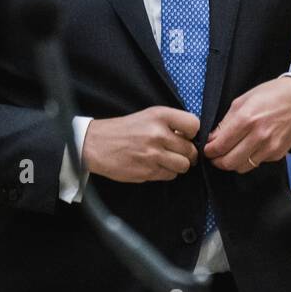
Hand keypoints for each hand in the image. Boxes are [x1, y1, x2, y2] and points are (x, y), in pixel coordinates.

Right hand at [82, 107, 199, 182]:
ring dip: (178, 165)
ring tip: (167, 159)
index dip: (194, 133)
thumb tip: (193, 137)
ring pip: (184, 166)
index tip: (186, 136)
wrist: (96, 144)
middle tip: (177, 152)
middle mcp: (158, 134)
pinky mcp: (148, 171)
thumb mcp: (148, 116)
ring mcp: (153, 154)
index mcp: (160, 116)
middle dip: (187, 153)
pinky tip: (155, 165)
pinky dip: (166, 173)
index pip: (194, 125)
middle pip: (191, 150)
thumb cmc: (124, 130)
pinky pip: (170, 175)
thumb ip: (171, 123)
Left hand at [204, 76, 290, 172]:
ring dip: (232, 162)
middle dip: (217, 161)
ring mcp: (270, 147)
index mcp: (246, 119)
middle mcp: (258, 136)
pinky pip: (256, 163)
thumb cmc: (271, 95)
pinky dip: (249, 159)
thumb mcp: (243, 100)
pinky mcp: (278, 154)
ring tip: (230, 153)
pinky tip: (249, 148)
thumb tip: (213, 139)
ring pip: (242, 167)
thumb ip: (226, 122)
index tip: (206, 149)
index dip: (209, 151)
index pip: (220, 146)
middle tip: (214, 156)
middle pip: (229, 162)